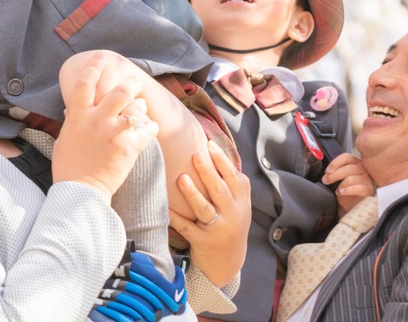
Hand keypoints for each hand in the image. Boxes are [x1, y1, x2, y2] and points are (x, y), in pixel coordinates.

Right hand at [52, 53, 157, 200]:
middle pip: (120, 91)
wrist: (80, 192)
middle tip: (136, 84)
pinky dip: (151, 128)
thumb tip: (72, 109)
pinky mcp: (129, 147)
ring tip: (140, 113)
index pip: (85, 83)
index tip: (101, 57)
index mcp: (78, 116)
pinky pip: (147, 129)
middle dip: (132, 84)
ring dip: (141, 108)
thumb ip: (72, 121)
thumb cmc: (69, 167)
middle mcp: (96, 120)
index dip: (93, 67)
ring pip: (136, 108)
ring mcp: (114, 132)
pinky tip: (150, 129)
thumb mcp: (65, 139)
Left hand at [167, 140, 250, 286]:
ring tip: (181, 178)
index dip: (222, 161)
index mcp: (242, 203)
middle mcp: (233, 216)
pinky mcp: (203, 242)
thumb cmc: (230, 224)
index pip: (234, 178)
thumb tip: (216, 149)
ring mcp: (218, 230)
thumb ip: (233, 183)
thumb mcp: (240, 205)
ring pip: (204, 209)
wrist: (228, 263)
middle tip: (195, 154)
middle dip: (208, 172)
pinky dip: (176, 217)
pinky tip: (166, 206)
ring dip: (192, 193)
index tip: (209, 145)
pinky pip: (187, 228)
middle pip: (219, 190)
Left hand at [322, 153, 374, 215]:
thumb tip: (327, 172)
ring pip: (351, 178)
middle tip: (326, 181)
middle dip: (334, 175)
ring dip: (341, 185)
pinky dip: (347, 190)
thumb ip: (334, 171)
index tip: (327, 171)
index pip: (347, 157)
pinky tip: (342, 193)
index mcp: (355, 163)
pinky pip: (358, 188)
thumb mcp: (338, 179)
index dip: (335, 163)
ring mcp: (367, 179)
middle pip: (348, 168)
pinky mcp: (369, 190)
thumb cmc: (345, 190)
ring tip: (337, 190)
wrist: (350, 206)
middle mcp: (363, 169)